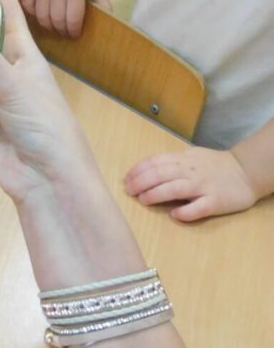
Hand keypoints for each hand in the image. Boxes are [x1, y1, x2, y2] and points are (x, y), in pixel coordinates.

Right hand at [22, 0, 110, 38]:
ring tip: (52, 26)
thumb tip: (108, 25)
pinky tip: (40, 14)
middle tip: (63, 32)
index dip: (73, 31)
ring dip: (47, 24)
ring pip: (40, 14)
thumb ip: (104, 7)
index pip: (72, 20)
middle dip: (60, 30)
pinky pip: (27, 3)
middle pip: (56, 19)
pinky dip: (32, 13)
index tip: (74, 35)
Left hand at [124, 147, 259, 221]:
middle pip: (161, 174)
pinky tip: (174, 215)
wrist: (246, 172)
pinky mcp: (216, 202)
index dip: (138, 170)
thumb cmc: (213, 165)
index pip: (155, 162)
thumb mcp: (190, 157)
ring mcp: (203, 186)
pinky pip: (199, 208)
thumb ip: (171, 163)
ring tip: (144, 200)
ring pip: (176, 189)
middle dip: (141, 182)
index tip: (126, 180)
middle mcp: (190, 172)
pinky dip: (185, 212)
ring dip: (156, 194)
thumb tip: (145, 171)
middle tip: (130, 191)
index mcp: (182, 160)